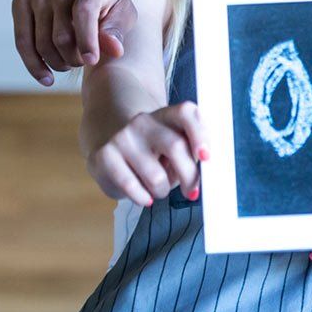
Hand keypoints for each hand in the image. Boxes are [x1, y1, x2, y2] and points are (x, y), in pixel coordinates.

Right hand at [12, 0, 137, 85]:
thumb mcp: (119, 3)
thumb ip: (117, 28)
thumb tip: (114, 51)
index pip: (84, 12)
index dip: (87, 40)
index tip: (90, 61)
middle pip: (62, 35)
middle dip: (73, 58)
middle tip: (81, 61)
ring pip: (42, 42)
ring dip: (57, 62)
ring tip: (69, 63)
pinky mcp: (20, 1)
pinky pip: (22, 40)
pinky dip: (33, 64)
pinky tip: (46, 78)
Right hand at [86, 103, 207, 207]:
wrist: (112, 153)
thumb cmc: (152, 157)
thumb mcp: (173, 152)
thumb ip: (189, 157)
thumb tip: (201, 179)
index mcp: (166, 116)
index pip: (186, 113)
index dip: (199, 133)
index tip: (206, 158)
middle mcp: (144, 121)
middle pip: (175, 146)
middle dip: (189, 176)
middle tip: (191, 192)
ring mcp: (123, 137)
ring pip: (156, 176)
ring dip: (162, 191)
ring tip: (158, 189)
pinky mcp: (105, 155)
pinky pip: (132, 187)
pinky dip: (143, 198)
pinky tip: (144, 197)